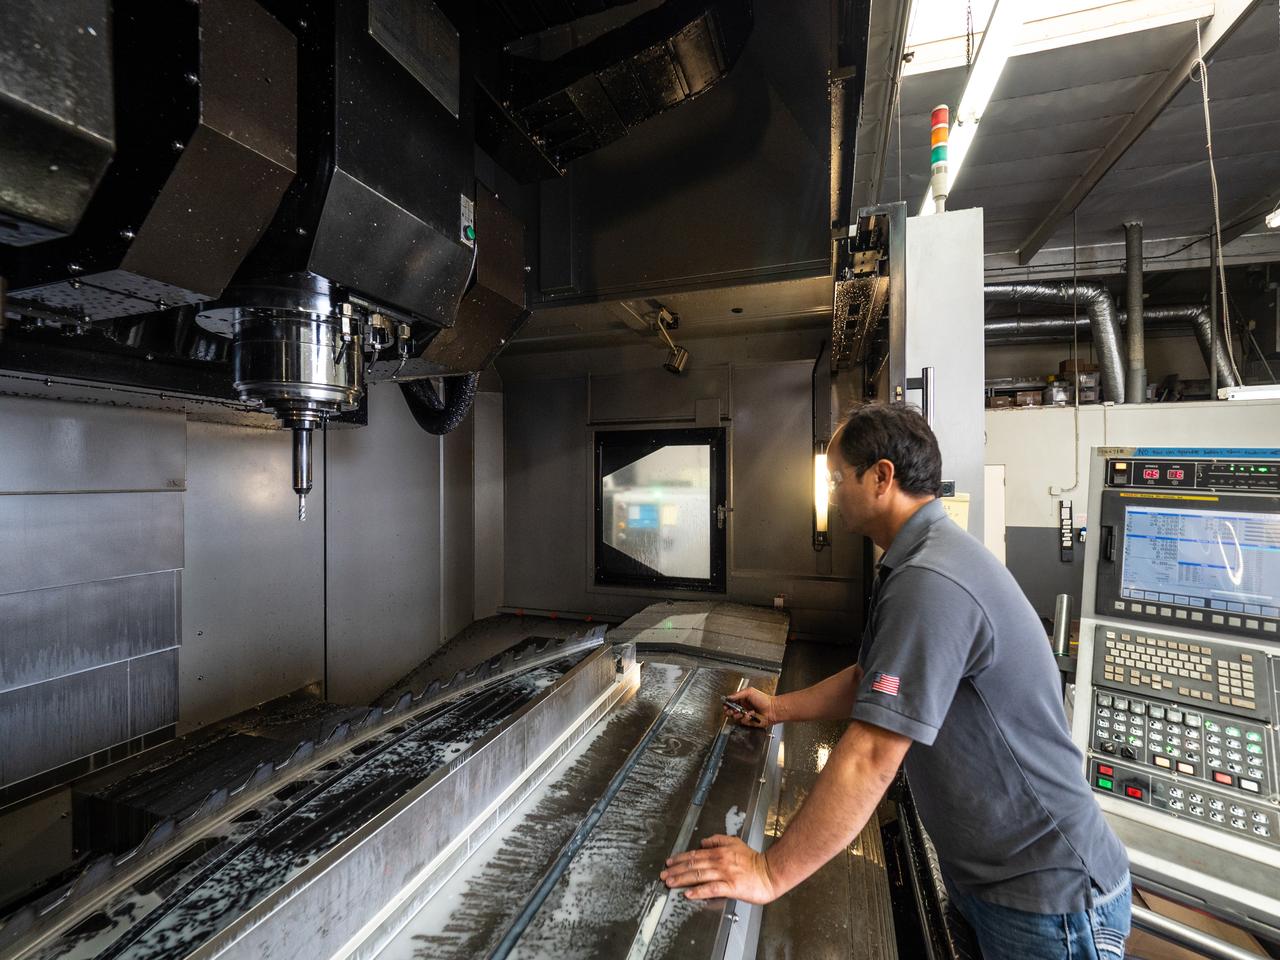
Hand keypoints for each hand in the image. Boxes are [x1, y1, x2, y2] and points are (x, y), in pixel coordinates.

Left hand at [660, 835, 779, 903]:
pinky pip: (711, 889)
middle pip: (693, 864)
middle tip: (663, 874)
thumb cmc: (754, 861)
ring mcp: (724, 874)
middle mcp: (719, 861)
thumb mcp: (735, 842)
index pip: (695, 854)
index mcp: (719, 851)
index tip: (669, 862)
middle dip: (676, 869)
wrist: (770, 872)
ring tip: (670, 882)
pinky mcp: (730, 887)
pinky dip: (698, 891)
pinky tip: (688, 894)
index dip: (680, 858)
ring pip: (698, 875)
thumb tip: (703, 841)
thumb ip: (718, 840)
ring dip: (682, 879)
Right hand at [724, 687, 774, 727]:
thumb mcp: (749, 692)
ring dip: (738, 715)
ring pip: (735, 717)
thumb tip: (728, 697)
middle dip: (729, 711)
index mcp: (742, 699)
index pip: (730, 702)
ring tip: (743, 712)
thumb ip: (738, 694)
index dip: (727, 704)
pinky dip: (746, 718)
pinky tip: (751, 715)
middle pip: (730, 711)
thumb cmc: (763, 699)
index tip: (725, 705)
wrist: (772, 709)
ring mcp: (745, 715)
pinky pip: (743, 722)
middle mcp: (742, 707)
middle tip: (732, 710)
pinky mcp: (748, 722)